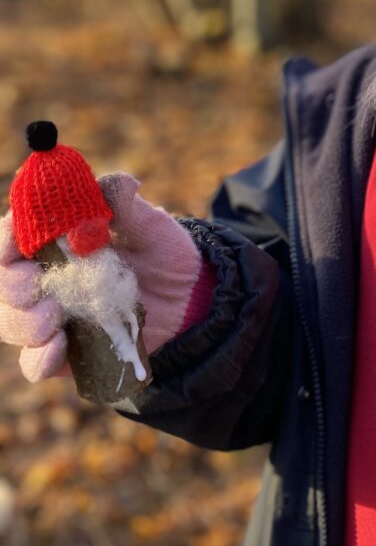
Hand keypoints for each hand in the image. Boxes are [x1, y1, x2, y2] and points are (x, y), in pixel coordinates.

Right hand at [0, 173, 205, 382]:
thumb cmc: (161, 251)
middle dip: (12, 283)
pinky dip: (39, 358)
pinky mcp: (65, 350)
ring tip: (55, 315)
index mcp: (56, 239)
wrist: (187, 297)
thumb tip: (122, 183)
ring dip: (24, 321)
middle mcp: (45, 276)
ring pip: (10, 323)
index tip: (17, 235)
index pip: (13, 234)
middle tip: (36, 283)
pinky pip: (35, 363)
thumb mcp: (150, 225)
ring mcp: (52, 315)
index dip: (8, 235)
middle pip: (4, 281)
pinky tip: (59, 347)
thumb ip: (127, 206)